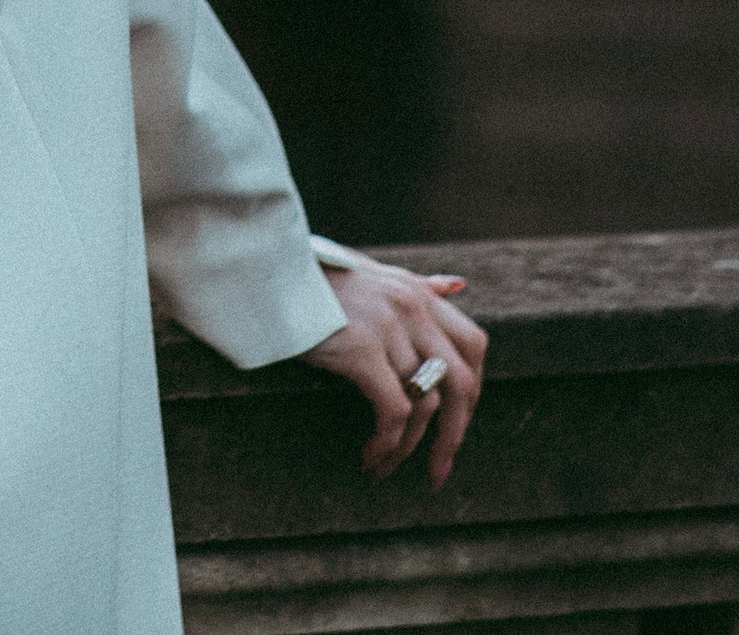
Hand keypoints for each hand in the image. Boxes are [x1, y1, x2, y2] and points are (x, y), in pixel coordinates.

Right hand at [301, 254, 488, 485]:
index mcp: (416, 291)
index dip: (471, 391)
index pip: (473, 346)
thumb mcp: (371, 272)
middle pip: (460, 383)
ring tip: (386, 465)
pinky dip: (388, 443)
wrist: (265, 270)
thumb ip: (416, 284)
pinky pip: (394, 412)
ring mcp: (388, 327)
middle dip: (455, 433)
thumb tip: (459, 284)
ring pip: (426, 405)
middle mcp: (411, 306)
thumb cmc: (313, 276)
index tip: (453, 426)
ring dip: (412, 448)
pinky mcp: (362, 349)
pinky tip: (370, 456)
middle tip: (438, 469)